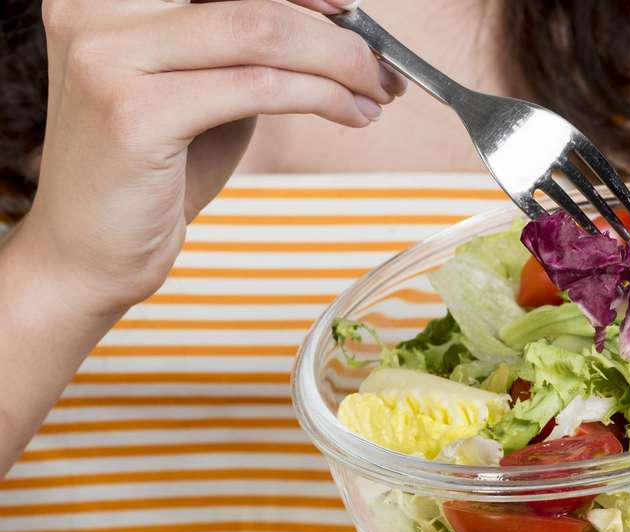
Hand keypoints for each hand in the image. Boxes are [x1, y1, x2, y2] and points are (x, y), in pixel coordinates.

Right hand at [21, 0, 403, 316]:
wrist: (90, 251)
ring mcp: (110, 57)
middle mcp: (99, 10)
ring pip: (262, 32)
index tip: (351, 9)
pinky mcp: (134, 113)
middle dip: (333, 28)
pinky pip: (258, 87)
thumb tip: (340, 22)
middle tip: (381, 63)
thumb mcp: (202, 83)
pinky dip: (323, 97)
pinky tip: (351, 116)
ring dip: (340, 63)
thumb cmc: (156, 165)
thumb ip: (247, 44)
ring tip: (376, 94)